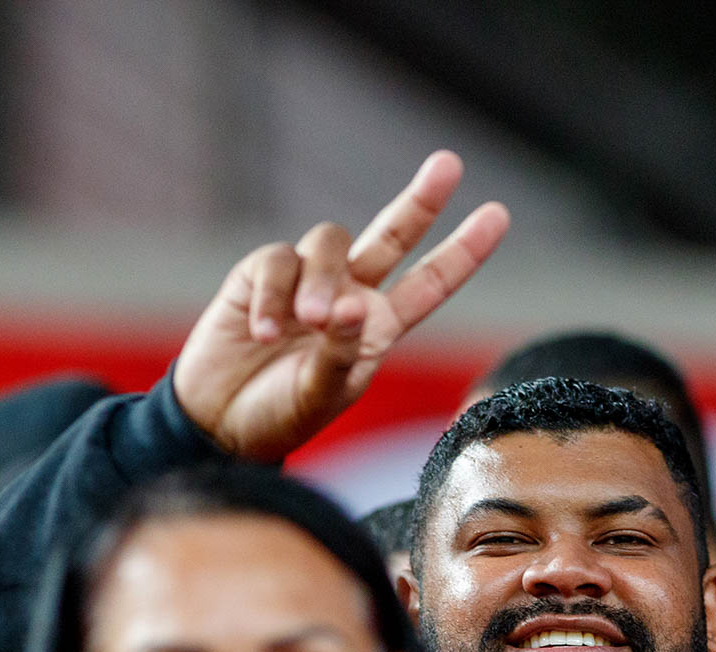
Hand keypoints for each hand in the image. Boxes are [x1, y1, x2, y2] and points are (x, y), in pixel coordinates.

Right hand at [173, 151, 509, 461]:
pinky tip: (263, 332)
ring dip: (323, 281)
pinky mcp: (259, 273)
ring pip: (330, 244)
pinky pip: (277, 262)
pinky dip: (273, 297)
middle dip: (421, 200)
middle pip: (392, 235)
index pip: (429, 283)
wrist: (217, 422)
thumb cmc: (279, 414)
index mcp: (379, 326)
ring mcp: (306, 280)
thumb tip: (352, 307)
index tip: (498, 214)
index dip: (463, 251)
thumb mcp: (320, 395)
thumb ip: (340, 354)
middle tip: (449, 165)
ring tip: (310, 322)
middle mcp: (350, 294)